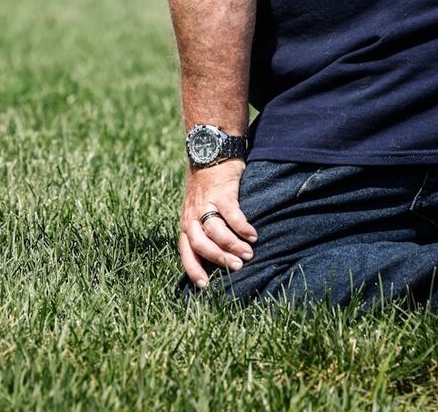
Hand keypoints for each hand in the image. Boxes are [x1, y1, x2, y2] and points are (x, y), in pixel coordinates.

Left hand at [178, 159, 257, 288]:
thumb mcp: (199, 208)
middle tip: (238, 267)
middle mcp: (192, 214)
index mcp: (186, 221)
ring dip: (233, 245)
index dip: (193, 269)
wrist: (210, 151)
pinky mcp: (222, 192)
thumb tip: (219, 256)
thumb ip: (204, 229)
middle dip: (219, 259)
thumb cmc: (208, 185)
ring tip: (249, 253)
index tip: (204, 287)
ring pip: (215, 231)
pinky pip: (232, 215)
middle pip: (200, 244)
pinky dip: (242, 227)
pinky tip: (252, 234)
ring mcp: (206, 203)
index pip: (185, 250)